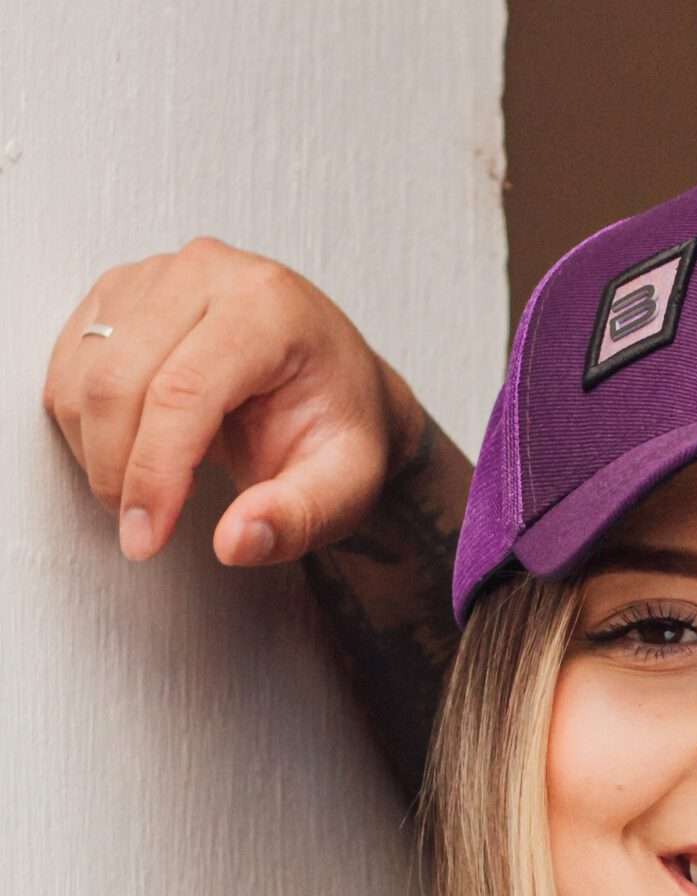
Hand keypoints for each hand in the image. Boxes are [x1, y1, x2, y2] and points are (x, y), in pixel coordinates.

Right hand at [42, 237, 426, 566]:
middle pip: (119, 383)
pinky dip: (86, 427)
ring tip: (157, 487)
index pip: (182, 392)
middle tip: (144, 528)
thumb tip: (236, 543)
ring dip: (100, 453)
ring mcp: (155, 276)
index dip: (153, 474)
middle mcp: (206, 274)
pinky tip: (138, 449)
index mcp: (268, 307)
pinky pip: (69, 369)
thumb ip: (300, 517)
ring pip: (83, 378)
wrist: (332, 381)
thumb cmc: (338, 422)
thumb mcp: (349, 483)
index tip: (147, 536)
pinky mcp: (118, 294)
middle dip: (119, 472)